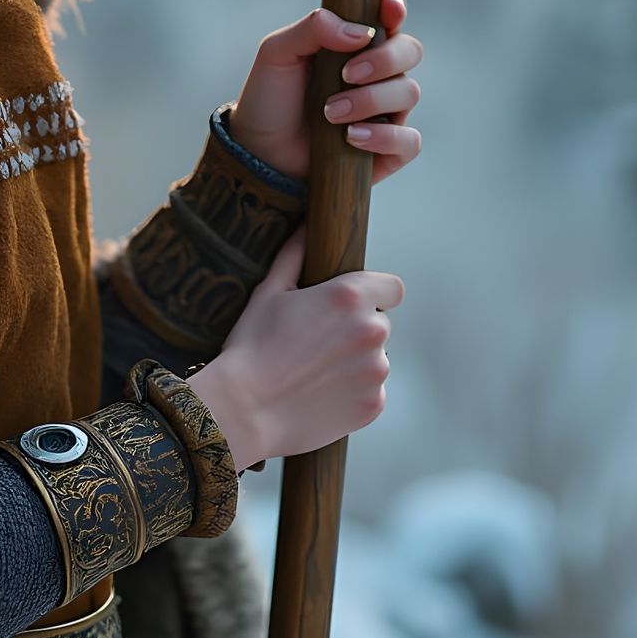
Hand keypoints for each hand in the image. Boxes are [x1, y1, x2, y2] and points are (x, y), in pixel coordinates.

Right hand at [187, 223, 404, 469]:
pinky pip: (370, 392)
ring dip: (354, 362)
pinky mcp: (373, 405)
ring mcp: (376, 372)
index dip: (374, 294)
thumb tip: (305, 226)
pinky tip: (319, 394)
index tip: (353, 304)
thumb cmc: (251, 346)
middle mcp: (371, 331)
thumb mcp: (268, 292)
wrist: (244, 411)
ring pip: (375, 360)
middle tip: (317, 342)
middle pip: (379, 324)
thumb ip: (294, 255)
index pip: (392, 288)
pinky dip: (352, 393)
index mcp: (350, 297)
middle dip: (356, 330)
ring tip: (314, 371)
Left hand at [226, 0, 423, 184]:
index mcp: (355, 43)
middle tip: (346, 74)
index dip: (395, 8)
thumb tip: (361, 32)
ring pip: (409, 93)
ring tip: (330, 113)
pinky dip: (383, 136)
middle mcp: (378, 74)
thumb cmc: (270, 97)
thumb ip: (314, 28)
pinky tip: (351, 137)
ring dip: (370, 101)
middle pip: (410, 50)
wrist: (259, 150)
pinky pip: (409, 140)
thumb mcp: (277, 53)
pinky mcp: (389, 149)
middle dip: (384, 59)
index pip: (390, 16)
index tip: (388, 8)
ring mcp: (386, 111)